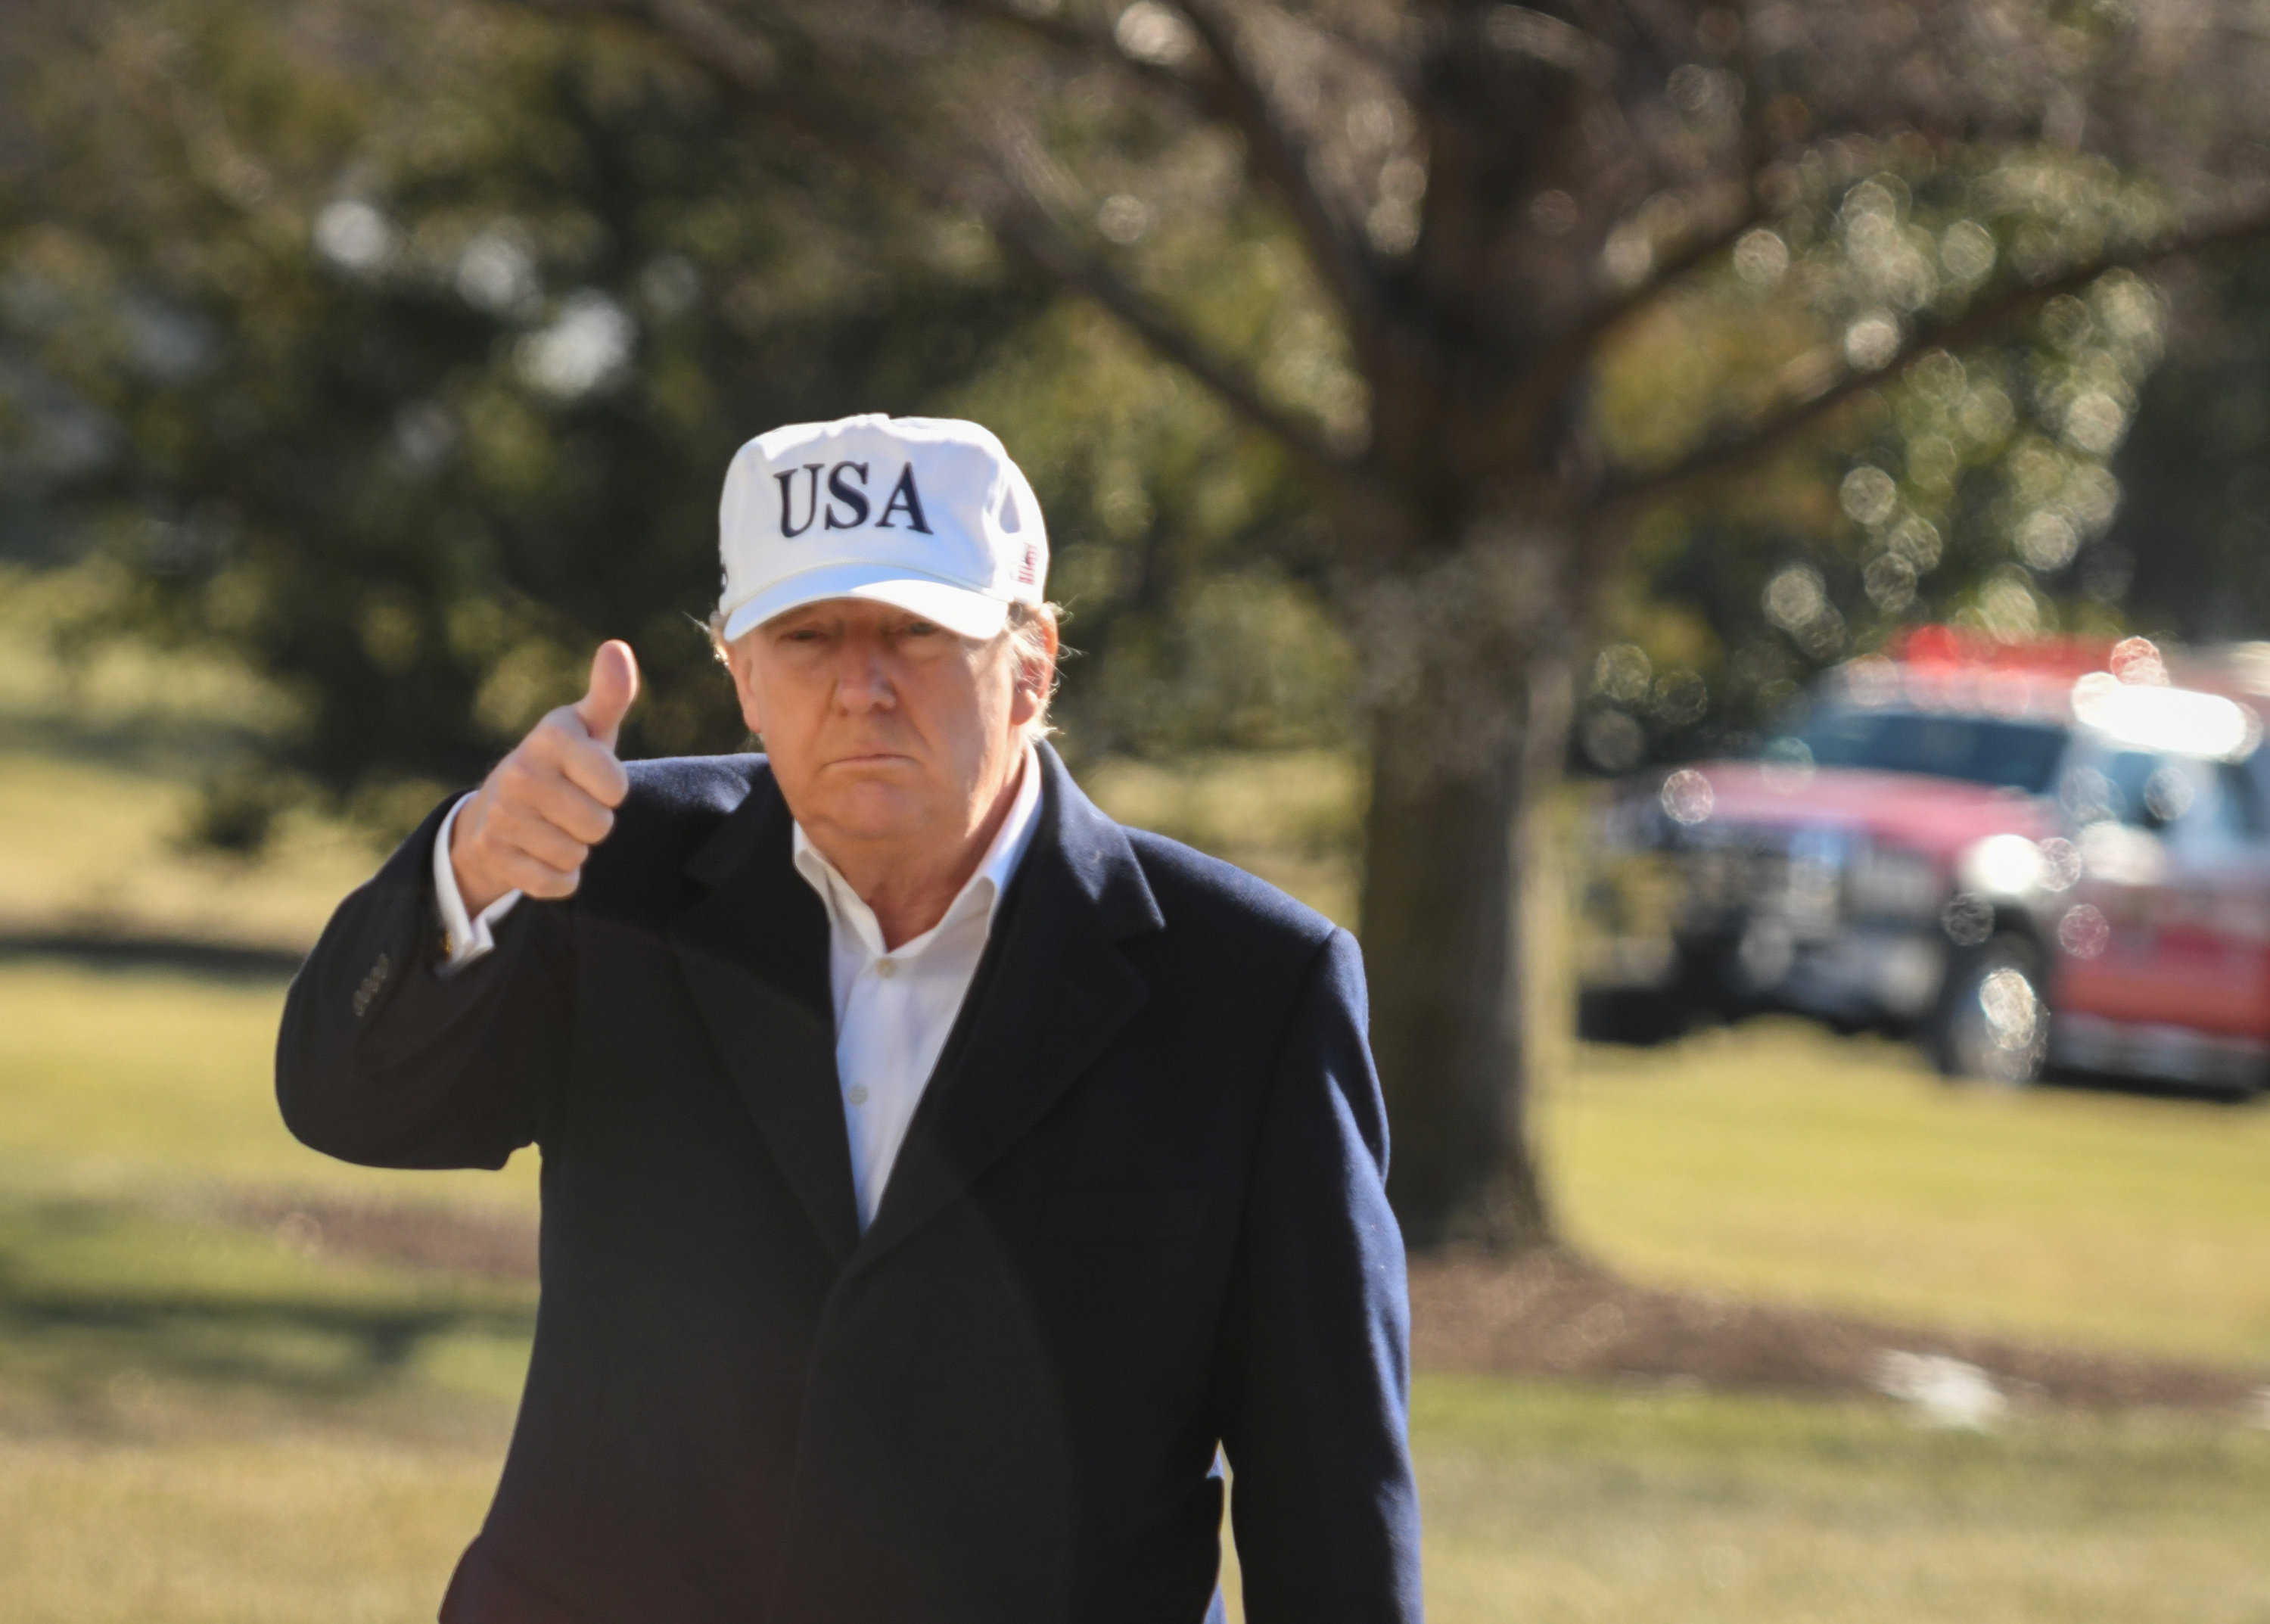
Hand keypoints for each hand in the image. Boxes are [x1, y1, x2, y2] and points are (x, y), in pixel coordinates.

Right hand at [450, 640, 639, 913]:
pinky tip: (540, 854)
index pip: (615, 786)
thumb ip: (609, 694)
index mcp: (550, 737)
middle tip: (571, 807)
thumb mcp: (587, 729)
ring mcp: (502, 816)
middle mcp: (521, 772)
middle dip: (594, 823)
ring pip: (576, 855)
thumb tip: (616, 647)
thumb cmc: (561, 764)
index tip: (593, 779)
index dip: (613, 790)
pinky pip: (555, 883)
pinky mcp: (494, 855)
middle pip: (599, 826)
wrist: (494, 811)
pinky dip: (558, 878)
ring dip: (575, 849)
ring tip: (554, 826)